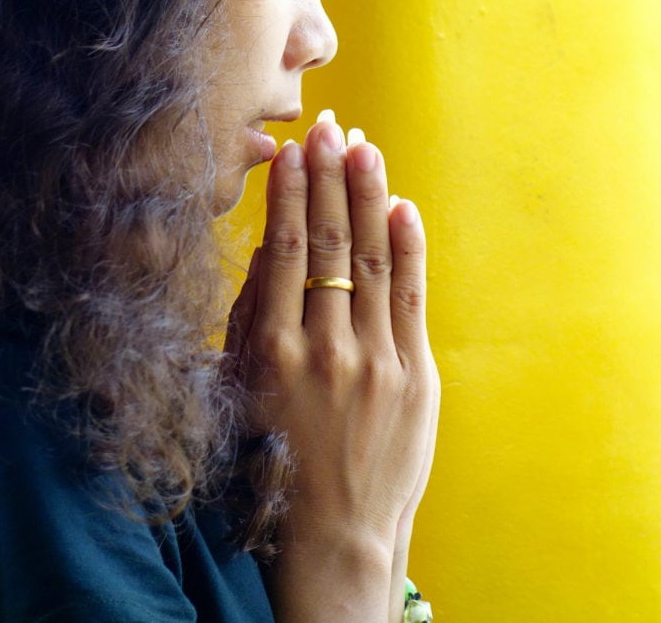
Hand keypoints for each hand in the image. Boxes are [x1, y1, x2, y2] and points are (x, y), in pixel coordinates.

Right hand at [226, 113, 439, 621]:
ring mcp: (377, 362)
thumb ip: (251, 317)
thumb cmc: (274, 462)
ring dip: (369, 195)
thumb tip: (268, 245)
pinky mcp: (417, 376)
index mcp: (273, 353)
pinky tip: (401, 205)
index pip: (283, 251)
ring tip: (364, 145)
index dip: (289, 194)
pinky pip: (413, 297)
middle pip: (328, 244)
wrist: (336, 534)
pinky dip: (409, 247)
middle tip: (328, 127)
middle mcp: (326, 350)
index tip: (291, 151)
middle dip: (329, 177)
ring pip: (373, 259)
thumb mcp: (243, 391)